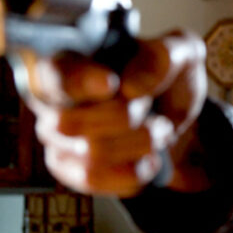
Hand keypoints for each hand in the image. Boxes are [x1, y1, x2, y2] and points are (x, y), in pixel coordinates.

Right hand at [25, 30, 207, 196]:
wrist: (173, 113)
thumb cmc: (167, 74)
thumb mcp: (181, 52)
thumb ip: (161, 59)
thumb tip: (130, 87)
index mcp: (69, 57)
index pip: (53, 74)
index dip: (79, 83)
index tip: (111, 84)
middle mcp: (51, 100)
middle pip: (69, 122)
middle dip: (125, 118)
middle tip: (150, 107)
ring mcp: (55, 138)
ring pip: (89, 155)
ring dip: (138, 144)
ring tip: (158, 130)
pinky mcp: (69, 169)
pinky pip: (94, 180)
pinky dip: (133, 171)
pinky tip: (149, 157)